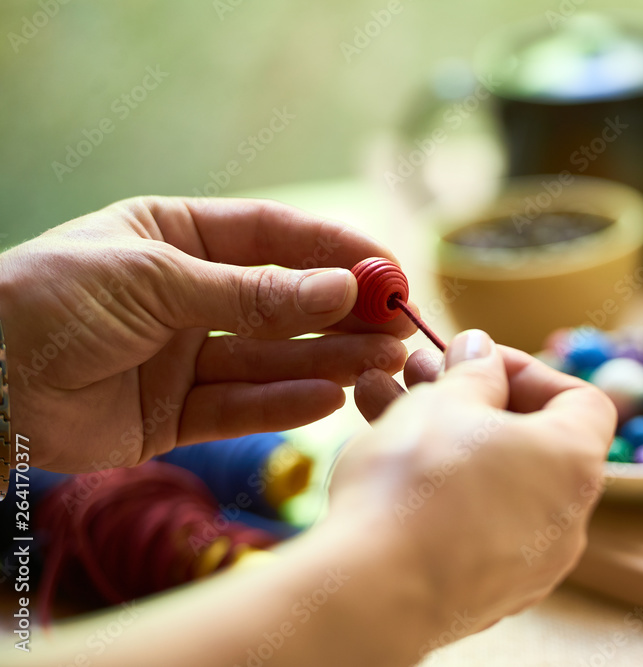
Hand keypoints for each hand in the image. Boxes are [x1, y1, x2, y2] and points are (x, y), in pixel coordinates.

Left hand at [0, 196, 414, 471]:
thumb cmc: (51, 300)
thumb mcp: (156, 279)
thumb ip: (250, 292)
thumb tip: (341, 289)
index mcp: (179, 238)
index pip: (275, 236)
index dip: (336, 250)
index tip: (388, 269)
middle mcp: (190, 296)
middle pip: (283, 303)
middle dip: (342, 314)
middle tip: (397, 327)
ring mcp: (185, 357)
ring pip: (270, 359)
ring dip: (327, 361)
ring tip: (380, 363)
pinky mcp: (176, 416)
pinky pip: (240, 408)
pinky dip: (283, 406)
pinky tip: (329, 398)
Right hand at [329, 330, 614, 649]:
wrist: (372, 594)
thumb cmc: (419, 483)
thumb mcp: (446, 400)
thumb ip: (473, 370)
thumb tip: (481, 352)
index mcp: (574, 461)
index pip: (580, 398)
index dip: (528, 369)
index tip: (476, 360)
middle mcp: (567, 518)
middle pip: (528, 438)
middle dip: (471, 398)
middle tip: (418, 374)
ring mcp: (529, 562)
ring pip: (490, 478)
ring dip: (443, 435)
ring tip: (381, 401)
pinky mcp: (488, 592)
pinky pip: (473, 522)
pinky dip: (441, 486)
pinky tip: (384, 459)